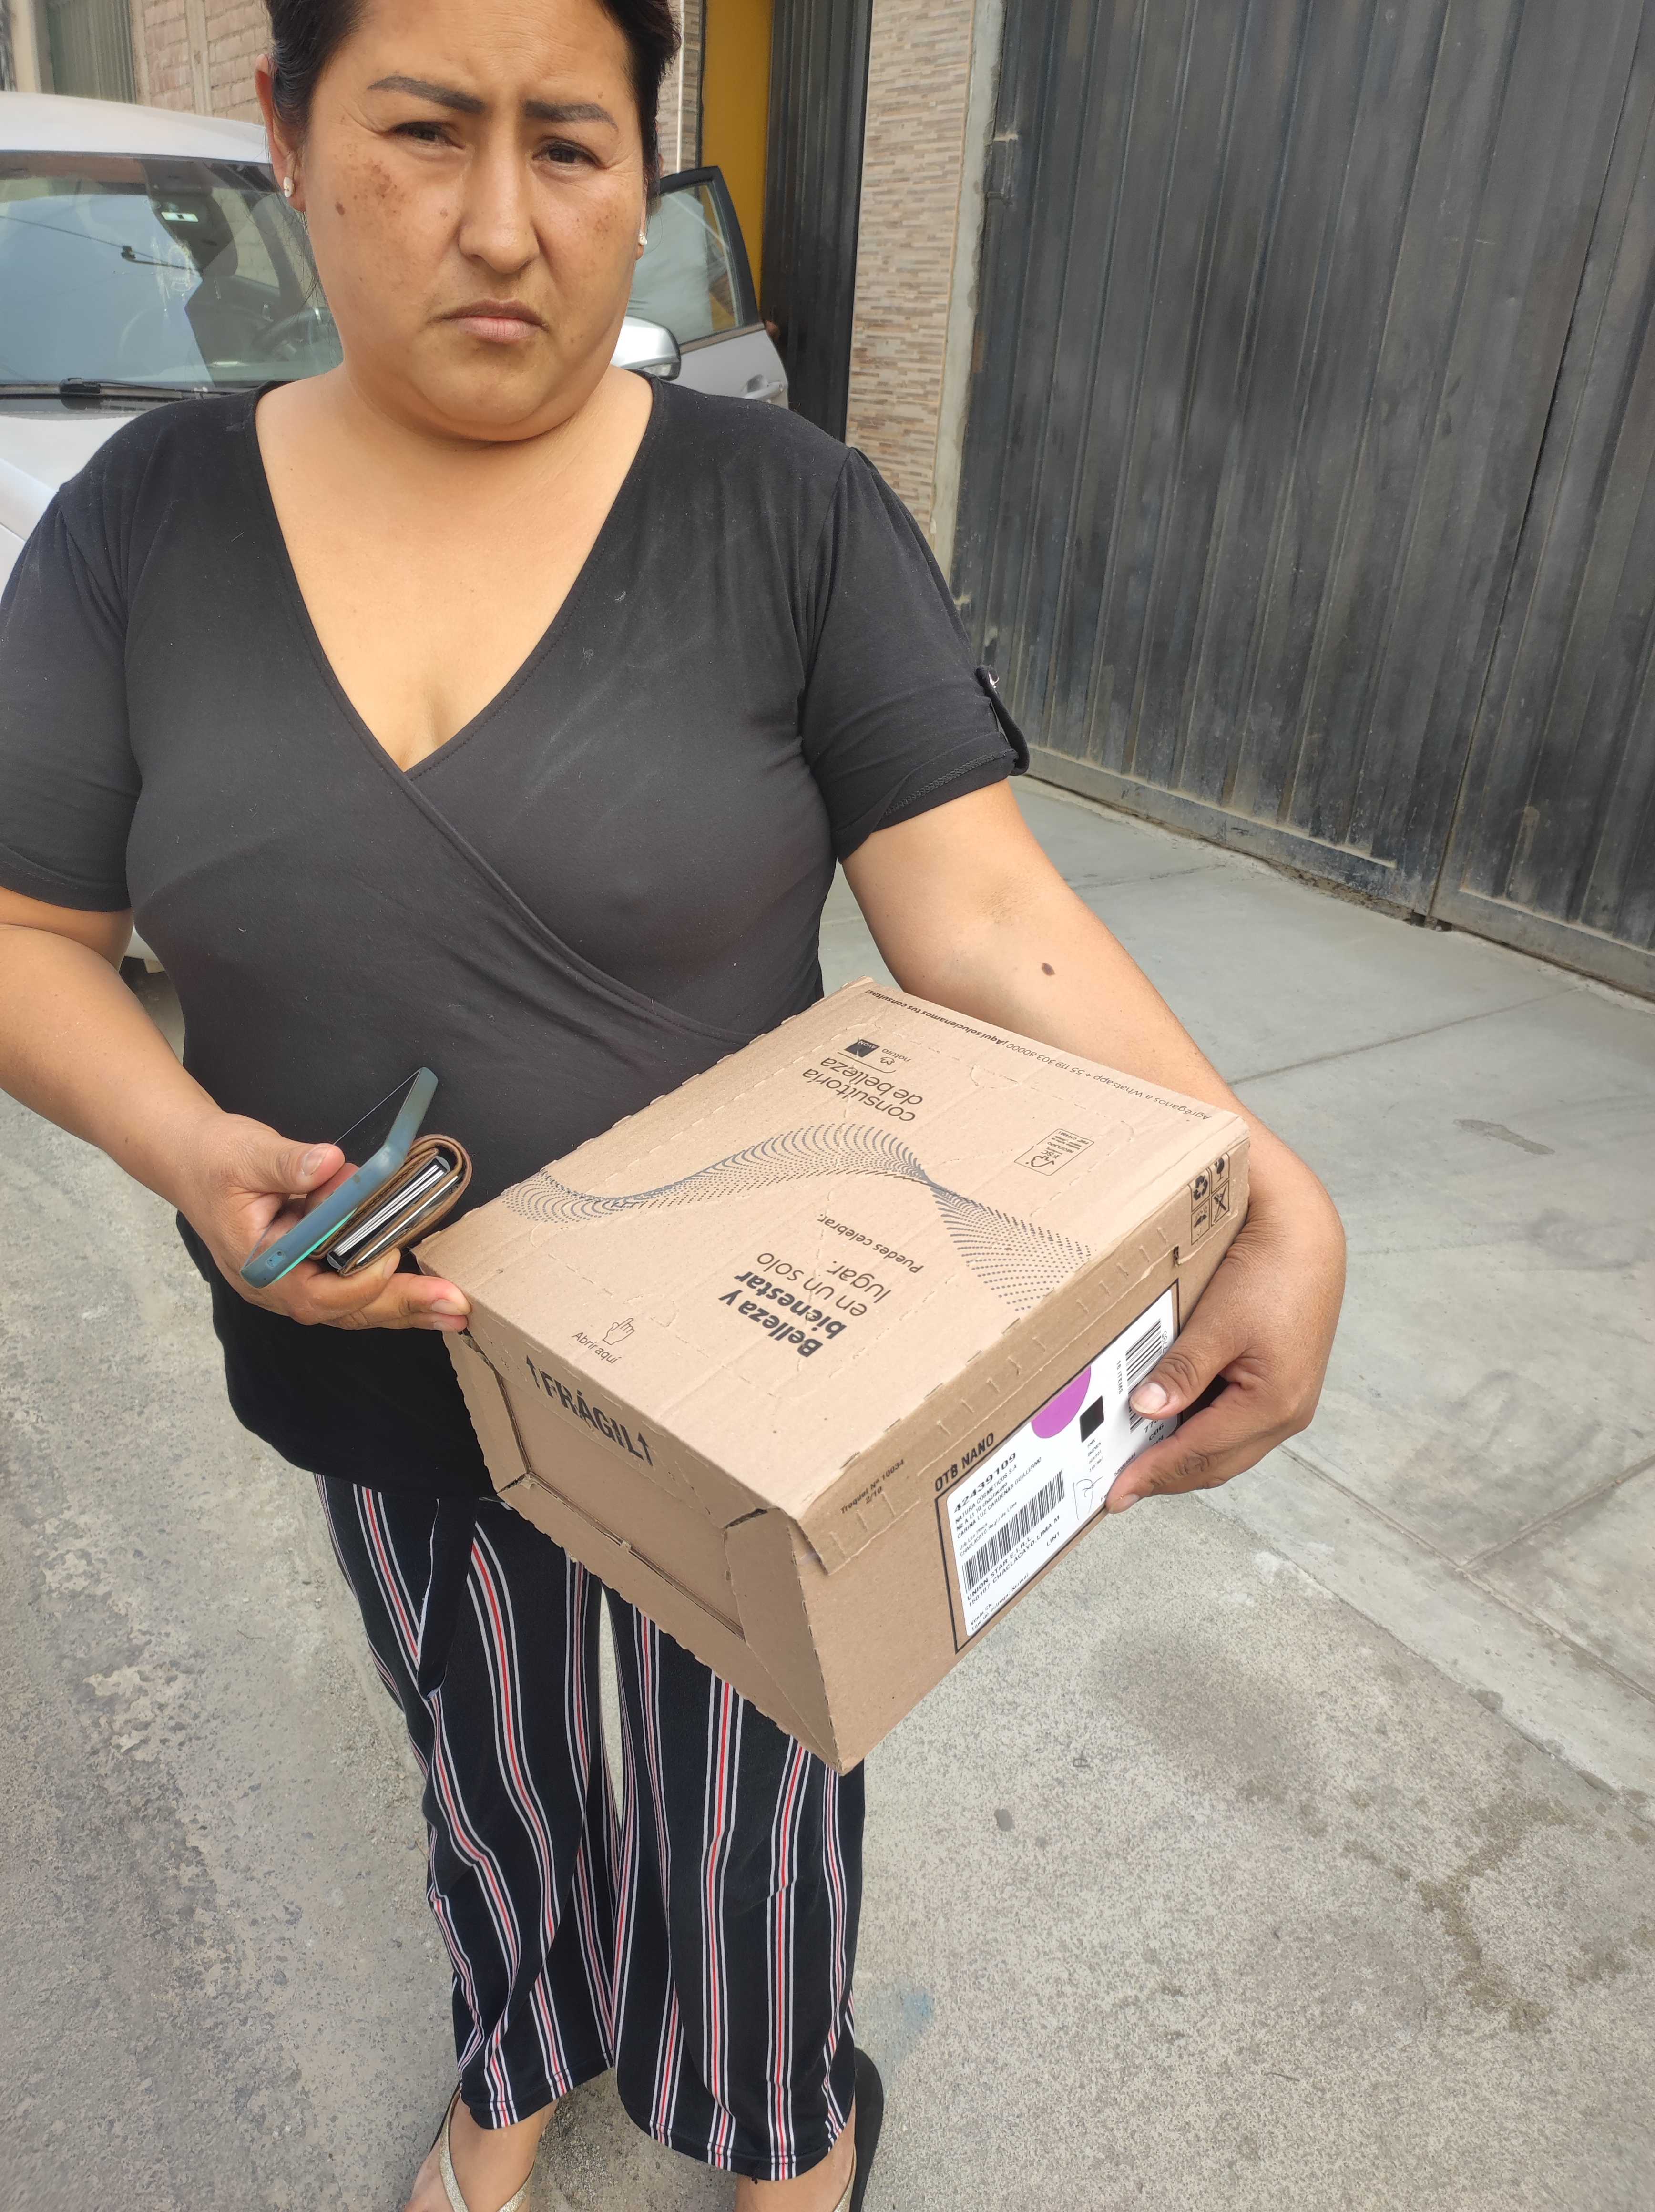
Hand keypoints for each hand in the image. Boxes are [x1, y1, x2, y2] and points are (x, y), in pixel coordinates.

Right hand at [176, 1111, 470, 1332]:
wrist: (195, 1161)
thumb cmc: (216, 1161)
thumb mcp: (246, 1154)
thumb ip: (287, 1163)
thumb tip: (327, 1163)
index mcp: (259, 1266)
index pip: (313, 1295)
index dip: (356, 1283)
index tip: (389, 1257)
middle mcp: (280, 1285)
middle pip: (346, 1311)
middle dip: (402, 1308)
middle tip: (454, 1306)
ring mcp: (297, 1280)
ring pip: (357, 1307)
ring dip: (407, 1306)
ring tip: (456, 1310)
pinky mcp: (314, 1267)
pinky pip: (357, 1287)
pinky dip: (393, 1290)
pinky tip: (430, 1293)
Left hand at [1107, 1135, 1343, 1511]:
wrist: (1305, 1232)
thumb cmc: (1269, 1271)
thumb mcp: (1217, 1322)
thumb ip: (1183, 1371)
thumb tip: (1146, 1413)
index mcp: (1274, 1404)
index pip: (1200, 1453)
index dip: (1153, 1475)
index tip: (1115, 1494)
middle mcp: (1288, 1413)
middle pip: (1216, 1463)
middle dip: (1167, 1478)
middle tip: (1118, 1489)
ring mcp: (1289, 1401)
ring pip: (1226, 1449)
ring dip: (1184, 1458)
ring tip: (1137, 1464)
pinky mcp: (1282, 1384)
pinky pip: (1235, 1424)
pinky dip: (1200, 1432)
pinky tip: (1169, 1425)